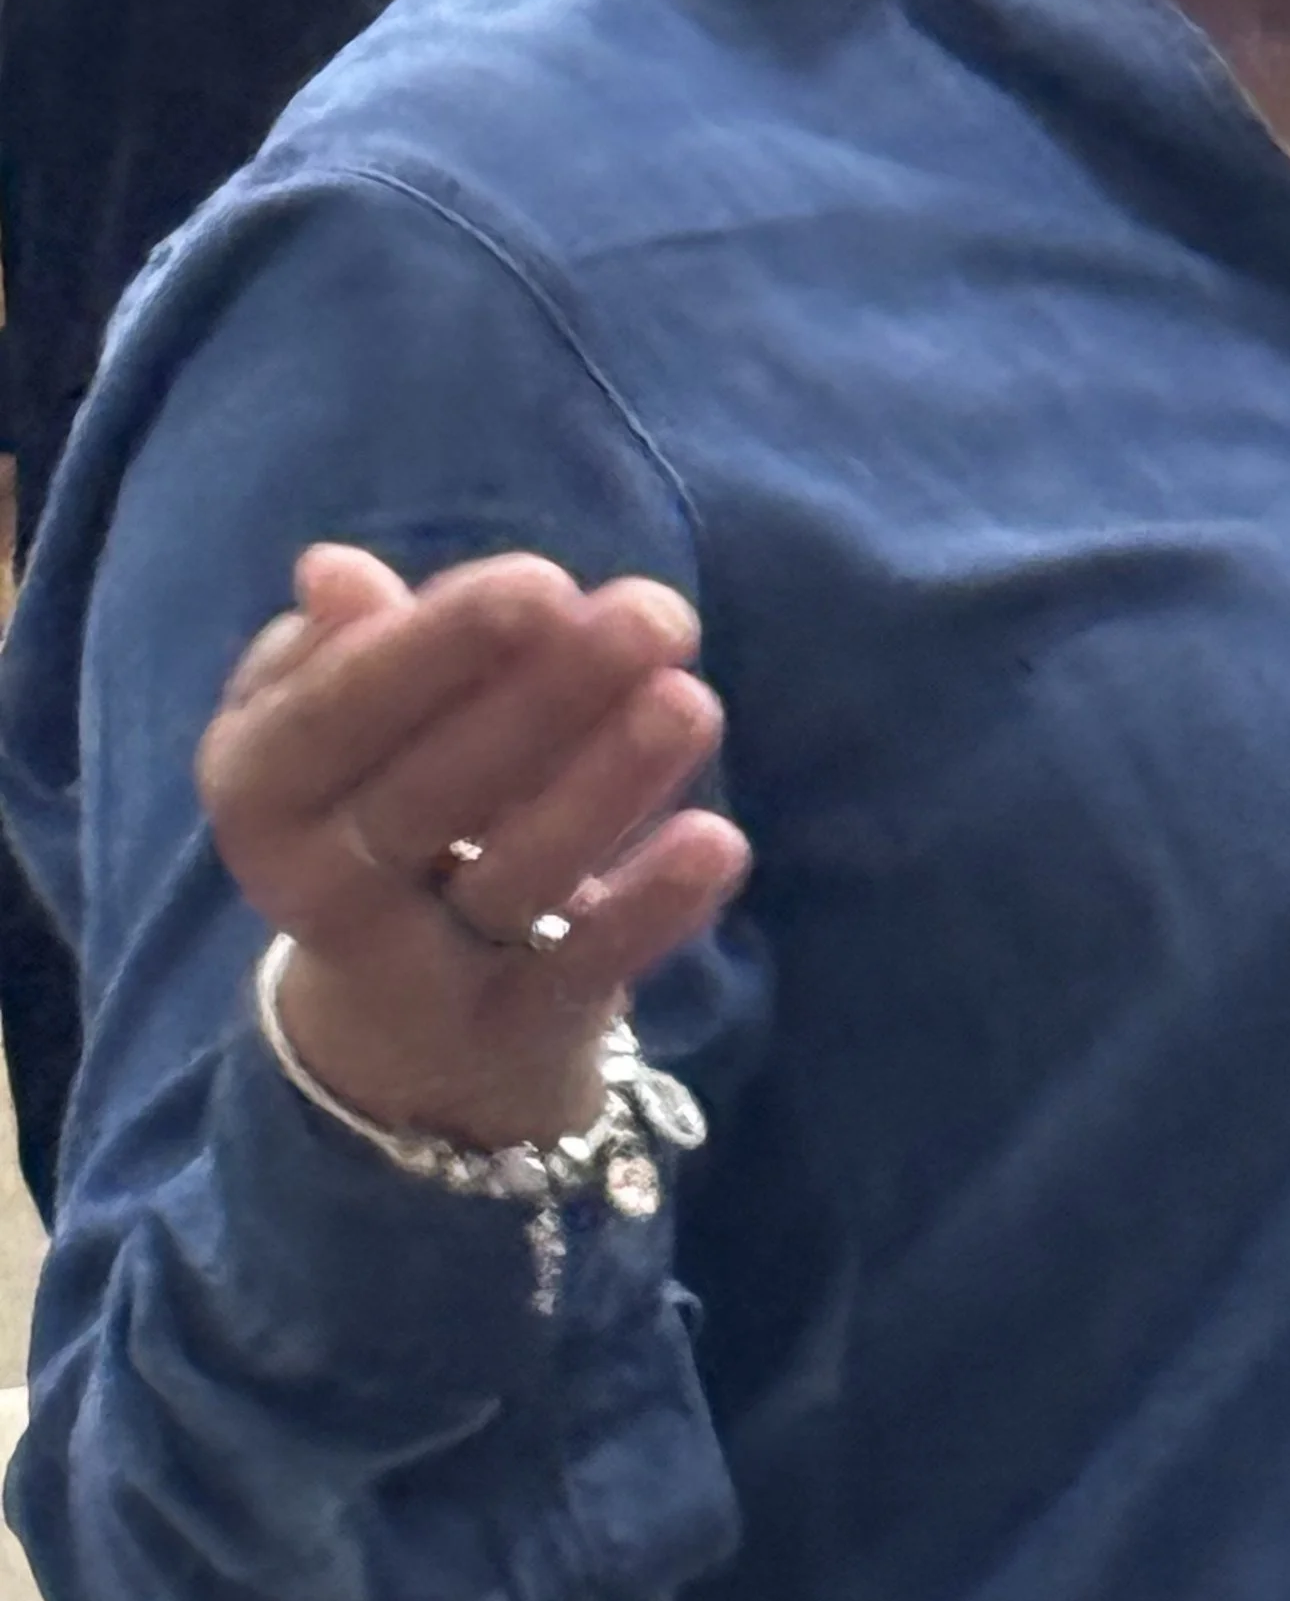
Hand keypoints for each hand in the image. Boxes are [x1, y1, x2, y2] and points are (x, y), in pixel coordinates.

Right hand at [199, 545, 748, 1155]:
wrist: (402, 1021)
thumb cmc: (384, 807)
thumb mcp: (345, 728)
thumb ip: (355, 648)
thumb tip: (337, 574)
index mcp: (259, 792)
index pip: (336, 713)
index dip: (439, 646)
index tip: (546, 582)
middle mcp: (318, 890)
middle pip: (433, 791)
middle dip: (549, 696)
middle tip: (658, 614)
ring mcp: (420, 973)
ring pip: (518, 874)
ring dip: (609, 787)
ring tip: (691, 703)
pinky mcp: (518, 1027)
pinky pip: (587, 967)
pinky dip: (653, 909)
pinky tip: (719, 842)